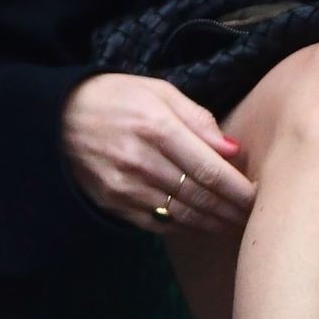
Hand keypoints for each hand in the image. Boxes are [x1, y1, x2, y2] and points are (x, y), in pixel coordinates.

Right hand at [61, 73, 256, 237]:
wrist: (59, 116)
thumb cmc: (118, 97)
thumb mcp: (160, 92)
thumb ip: (198, 119)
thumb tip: (232, 150)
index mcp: (157, 128)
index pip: (209, 169)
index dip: (238, 189)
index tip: (259, 197)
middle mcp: (141, 161)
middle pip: (199, 196)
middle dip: (232, 210)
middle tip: (255, 217)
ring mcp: (125, 186)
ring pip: (181, 214)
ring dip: (213, 224)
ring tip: (236, 225)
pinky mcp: (113, 203)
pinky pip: (157, 223)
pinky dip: (184, 227)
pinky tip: (203, 225)